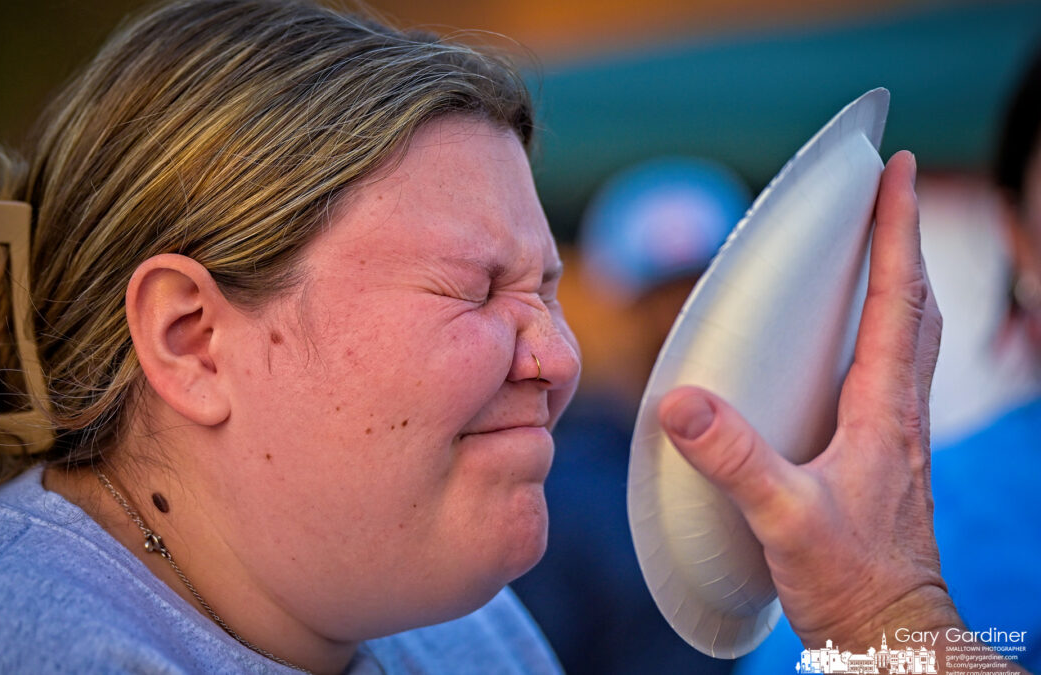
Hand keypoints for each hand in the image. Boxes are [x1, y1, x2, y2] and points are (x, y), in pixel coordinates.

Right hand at [658, 151, 960, 647]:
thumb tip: (680, 403)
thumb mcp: (783, 518)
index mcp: (883, 411)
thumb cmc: (850, 580)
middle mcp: (900, 413)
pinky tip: (855, 346)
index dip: (898, 230)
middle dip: (906, 241)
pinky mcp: (886, 457)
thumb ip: (733, 459)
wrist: (889, 631)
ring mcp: (898, 435)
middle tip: (893, 192)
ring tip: (882, 248)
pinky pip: (895, 373)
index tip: (897, 170)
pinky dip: (887, 333)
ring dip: (903, 283)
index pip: (897, 300)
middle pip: (917, 306)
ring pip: (914, 338)